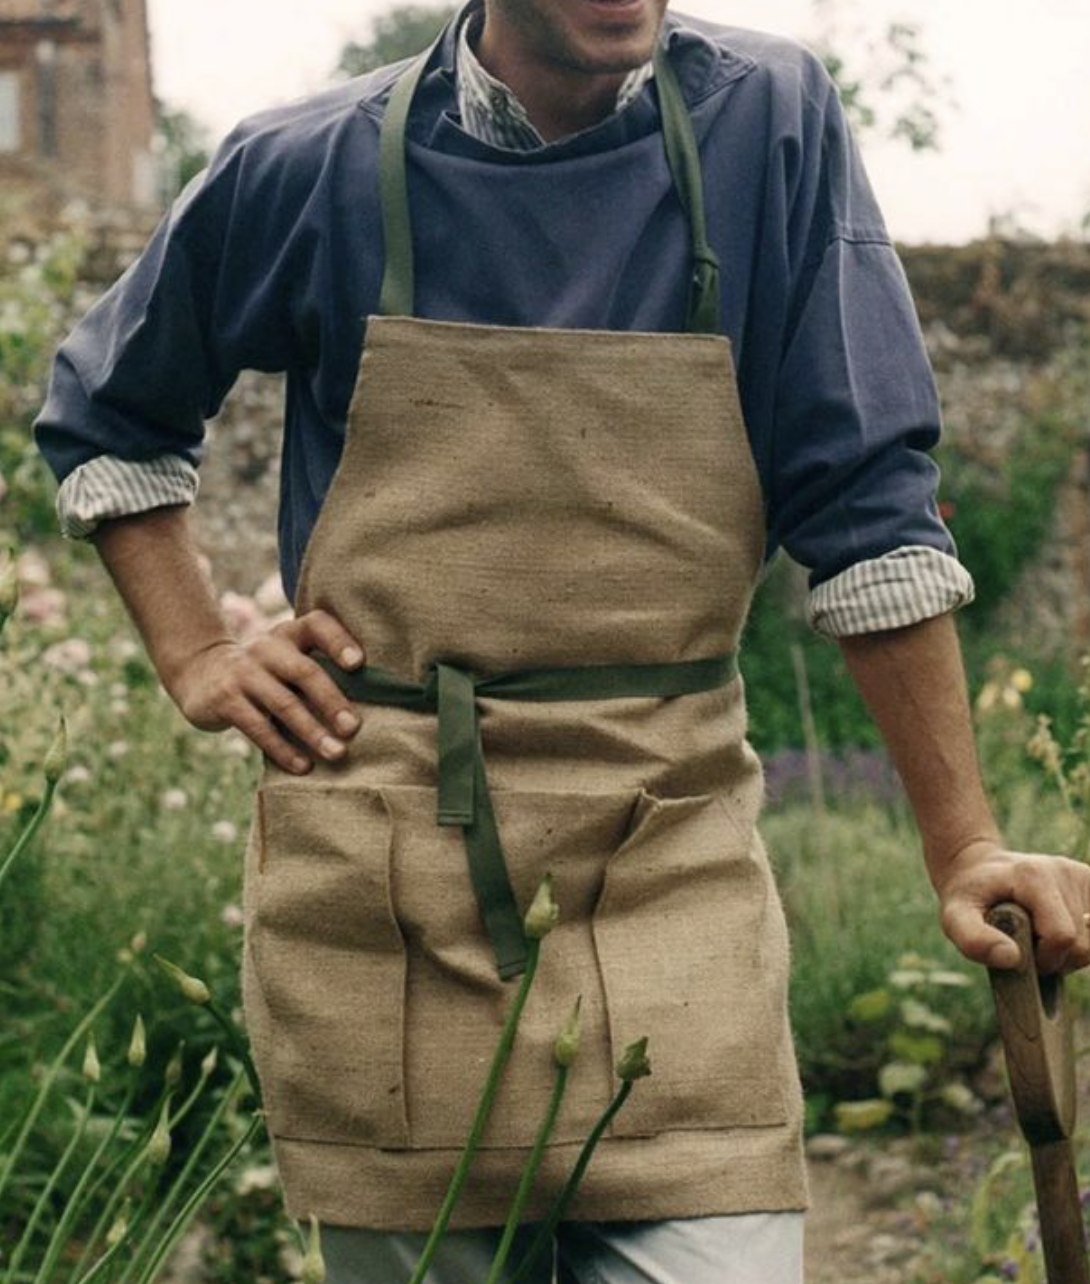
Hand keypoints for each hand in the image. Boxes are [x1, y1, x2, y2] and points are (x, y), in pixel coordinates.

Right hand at [168, 609, 365, 773]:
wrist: (201, 673)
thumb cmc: (265, 672)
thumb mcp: (286, 658)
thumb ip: (318, 669)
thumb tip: (374, 703)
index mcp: (289, 634)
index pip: (317, 624)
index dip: (338, 641)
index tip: (359, 664)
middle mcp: (267, 648)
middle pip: (304, 671)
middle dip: (332, 701)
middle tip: (353, 728)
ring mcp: (244, 673)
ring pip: (284, 704)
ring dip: (312, 732)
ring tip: (336, 753)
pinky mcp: (225, 699)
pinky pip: (259, 727)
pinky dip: (283, 749)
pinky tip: (303, 766)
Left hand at [934, 838, 1089, 975]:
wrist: (979, 871)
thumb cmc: (969, 898)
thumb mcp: (954, 919)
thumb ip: (974, 940)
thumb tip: (1012, 959)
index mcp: (1034, 877)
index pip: (1062, 936)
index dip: (1044, 958)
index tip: (1021, 954)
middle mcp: (1064, 870)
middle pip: (1084, 943)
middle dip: (1056, 957)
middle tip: (1028, 944)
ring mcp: (1081, 875)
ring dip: (1069, 951)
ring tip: (1039, 935)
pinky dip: (1082, 939)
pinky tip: (1057, 929)